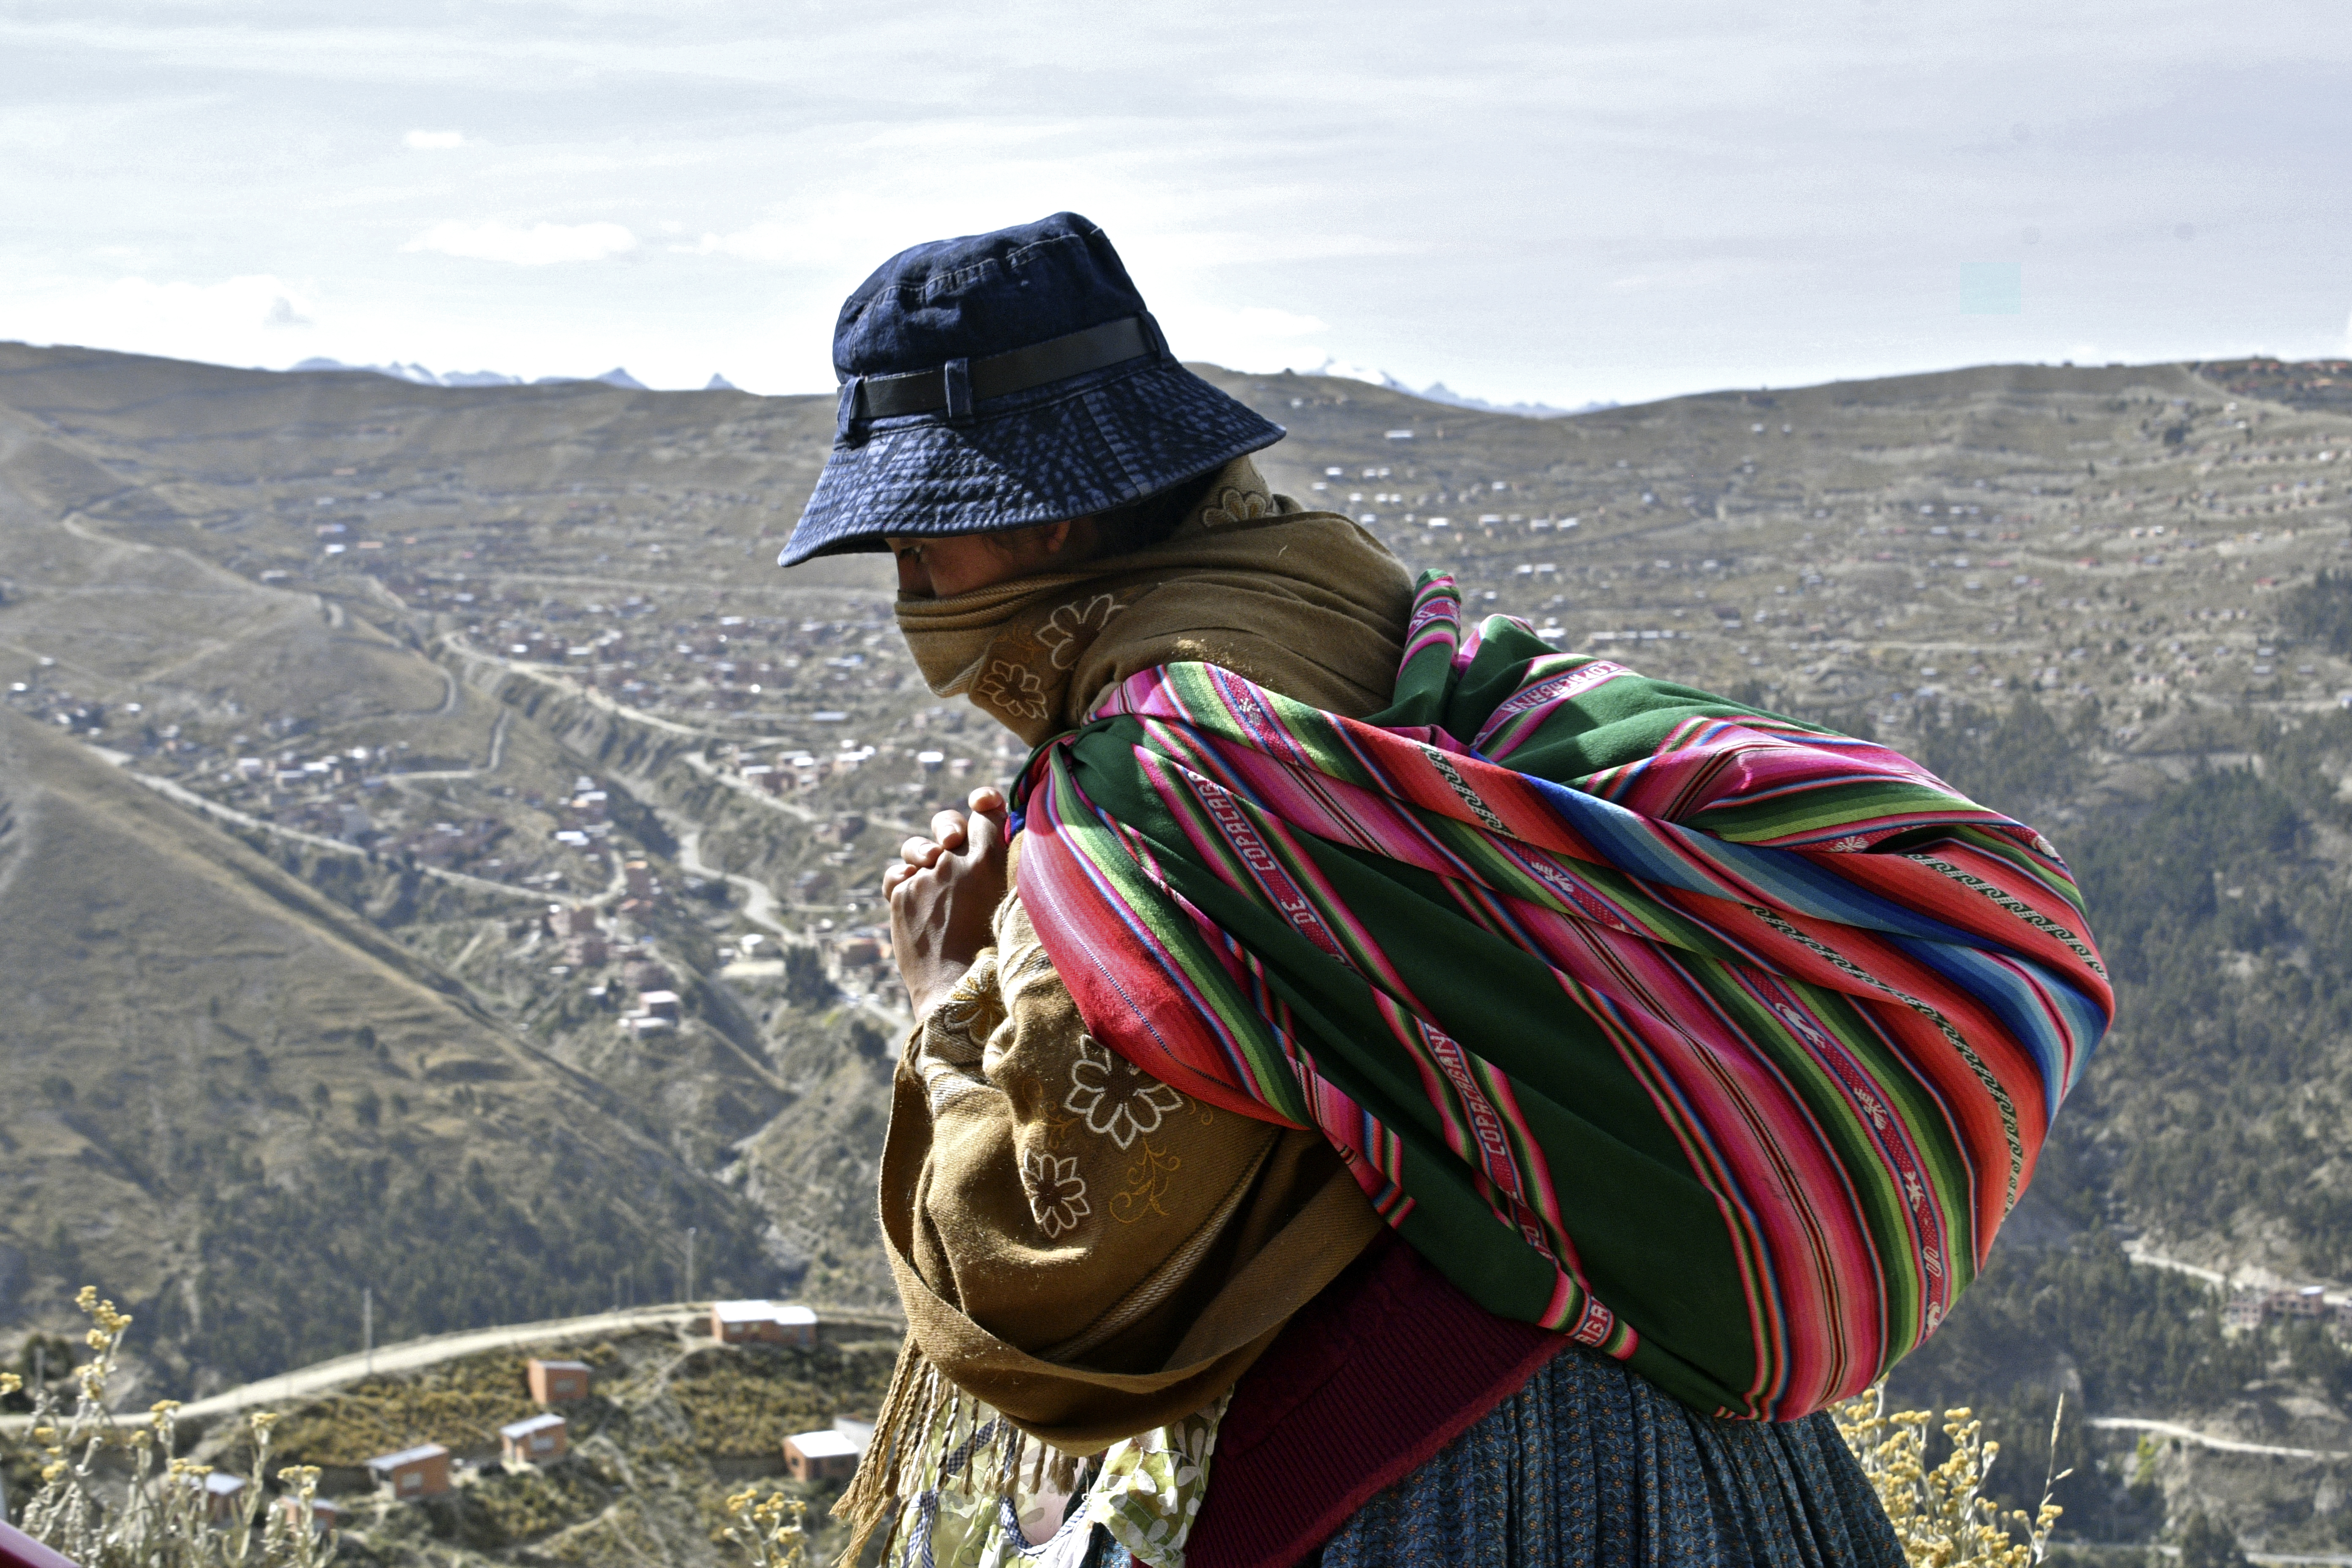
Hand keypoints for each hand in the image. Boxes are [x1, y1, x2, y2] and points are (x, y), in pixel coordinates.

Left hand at [884, 786, 1009, 1016]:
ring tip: (930, 868)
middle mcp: (953, 860)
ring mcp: (923, 876)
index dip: (985, 803)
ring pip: (916, 847)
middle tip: (952, 843)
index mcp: (990, 859)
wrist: (956, 992)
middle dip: (951, 829)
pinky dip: (904, 881)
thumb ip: (1008, 870)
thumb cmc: (996, 955)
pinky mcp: (899, 896)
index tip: (984, 803)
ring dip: (923, 853)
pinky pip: (897, 875)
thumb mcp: (1015, 905)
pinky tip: (914, 895)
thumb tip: (1006, 844)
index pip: (985, 812)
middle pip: (949, 823)